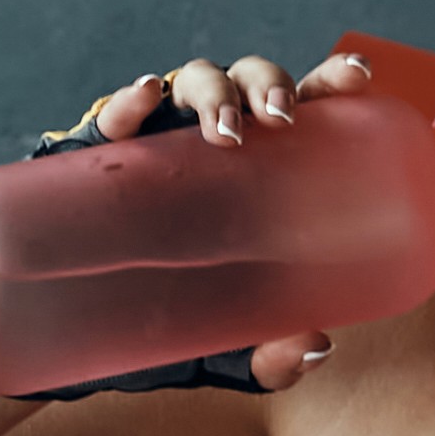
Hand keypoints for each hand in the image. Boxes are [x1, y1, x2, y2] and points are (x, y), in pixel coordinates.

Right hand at [49, 46, 385, 390]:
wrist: (79, 336)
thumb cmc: (170, 324)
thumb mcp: (223, 350)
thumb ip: (267, 358)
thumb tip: (314, 347)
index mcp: (263, 167)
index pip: (306, 106)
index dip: (331, 79)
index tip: (355, 77)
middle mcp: (218, 139)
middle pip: (252, 81)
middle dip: (269, 86)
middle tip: (278, 122)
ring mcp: (162, 139)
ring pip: (195, 81)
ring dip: (215, 92)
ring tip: (223, 131)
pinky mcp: (103, 155)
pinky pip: (115, 118)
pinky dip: (130, 103)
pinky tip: (147, 96)